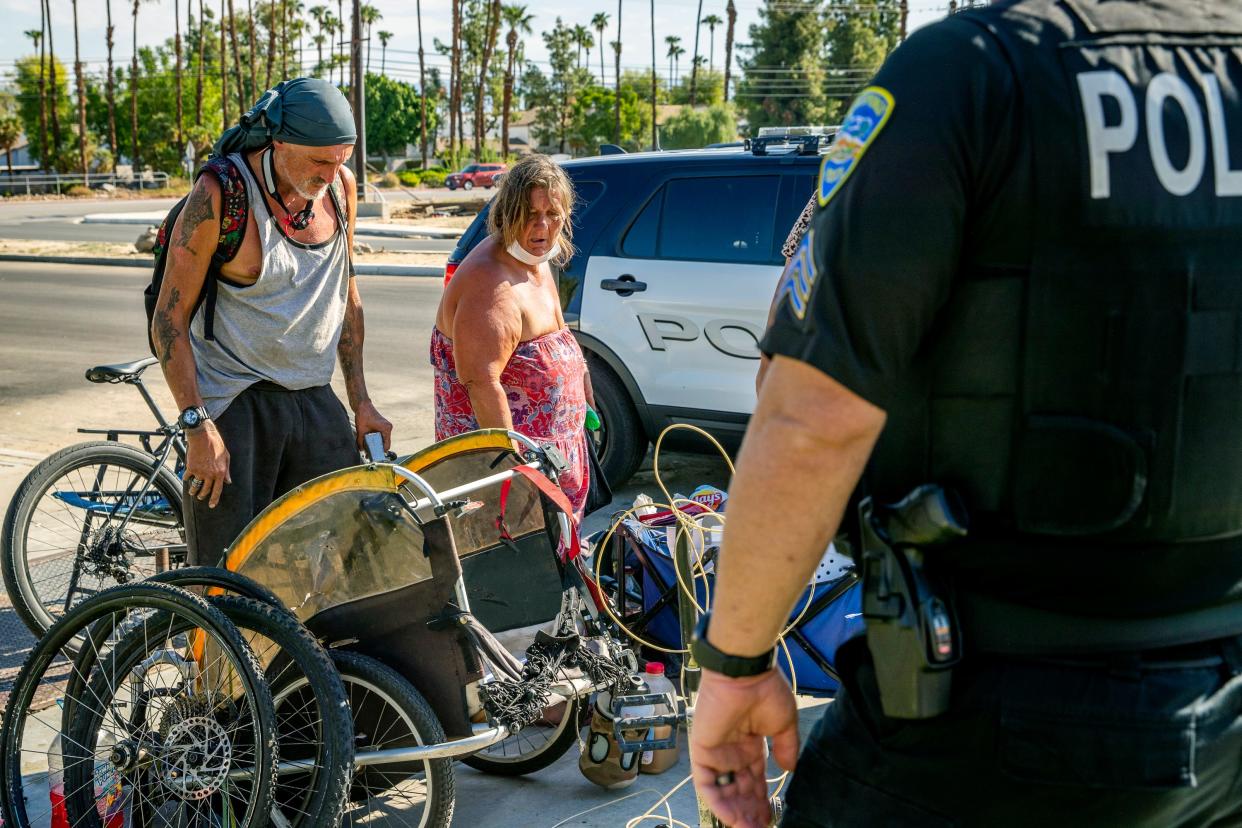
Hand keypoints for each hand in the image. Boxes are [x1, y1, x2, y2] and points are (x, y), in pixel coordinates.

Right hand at [184, 422, 230, 508]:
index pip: (218, 490)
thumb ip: (227, 471)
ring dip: (193, 491)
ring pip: (195, 486)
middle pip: (205, 490)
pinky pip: (187, 477)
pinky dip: (186, 478)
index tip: (211, 505)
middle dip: (202, 496)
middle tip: (201, 497)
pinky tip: (186, 478)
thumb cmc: (216, 444)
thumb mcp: (226, 457)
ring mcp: (200, 472)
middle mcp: (210, 474)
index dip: (214, 499)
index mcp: (220, 472)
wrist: (203, 436)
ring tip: (192, 492)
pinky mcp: (191, 468)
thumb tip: (228, 481)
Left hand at [353, 400, 392, 452]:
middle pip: (385, 442)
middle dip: (379, 448)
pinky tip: (371, 441)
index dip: (382, 451)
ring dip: (378, 443)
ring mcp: (387, 426)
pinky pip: (382, 434)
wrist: (363, 406)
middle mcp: (388, 427)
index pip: (387, 444)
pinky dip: (378, 438)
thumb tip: (361, 450)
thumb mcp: (361, 430)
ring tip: (371, 448)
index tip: (376, 456)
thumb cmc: (363, 416)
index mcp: (386, 429)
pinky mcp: (384, 425)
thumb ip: (361, 441)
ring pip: (384, 439)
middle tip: (372, 454)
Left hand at [690, 669, 799, 827]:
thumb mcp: (783, 723)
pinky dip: (718, 802)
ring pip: (723, 790)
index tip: (771, 815)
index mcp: (750, 743)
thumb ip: (785, 748)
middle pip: (739, 789)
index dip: (761, 799)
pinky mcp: (701, 750)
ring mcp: (716, 751)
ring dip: (735, 811)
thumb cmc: (764, 689)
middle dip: (749, 810)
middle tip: (760, 826)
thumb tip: (790, 769)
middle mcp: (732, 750)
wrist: (744, 672)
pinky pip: (706, 783)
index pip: (754, 779)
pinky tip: (732, 818)